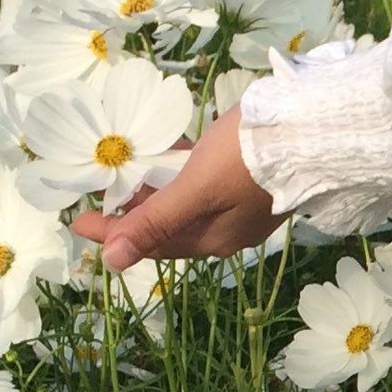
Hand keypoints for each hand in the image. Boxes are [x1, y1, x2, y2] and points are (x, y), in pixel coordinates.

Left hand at [72, 107, 280, 270]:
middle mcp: (227, 227)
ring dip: (154, 187)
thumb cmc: (250, 158)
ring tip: (125, 168)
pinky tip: (165, 149)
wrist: (314, 129)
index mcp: (213, 238)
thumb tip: (111, 262)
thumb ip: (155, 221)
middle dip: (132, 211)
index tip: (77, 219)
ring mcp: (241, 202)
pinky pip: (204, 178)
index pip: (152, 243)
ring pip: (185, 200)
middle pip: (167, 224)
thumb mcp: (196, 188)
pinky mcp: (251, 176)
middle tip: (97, 191)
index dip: (113, 233)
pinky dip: (180, 167)